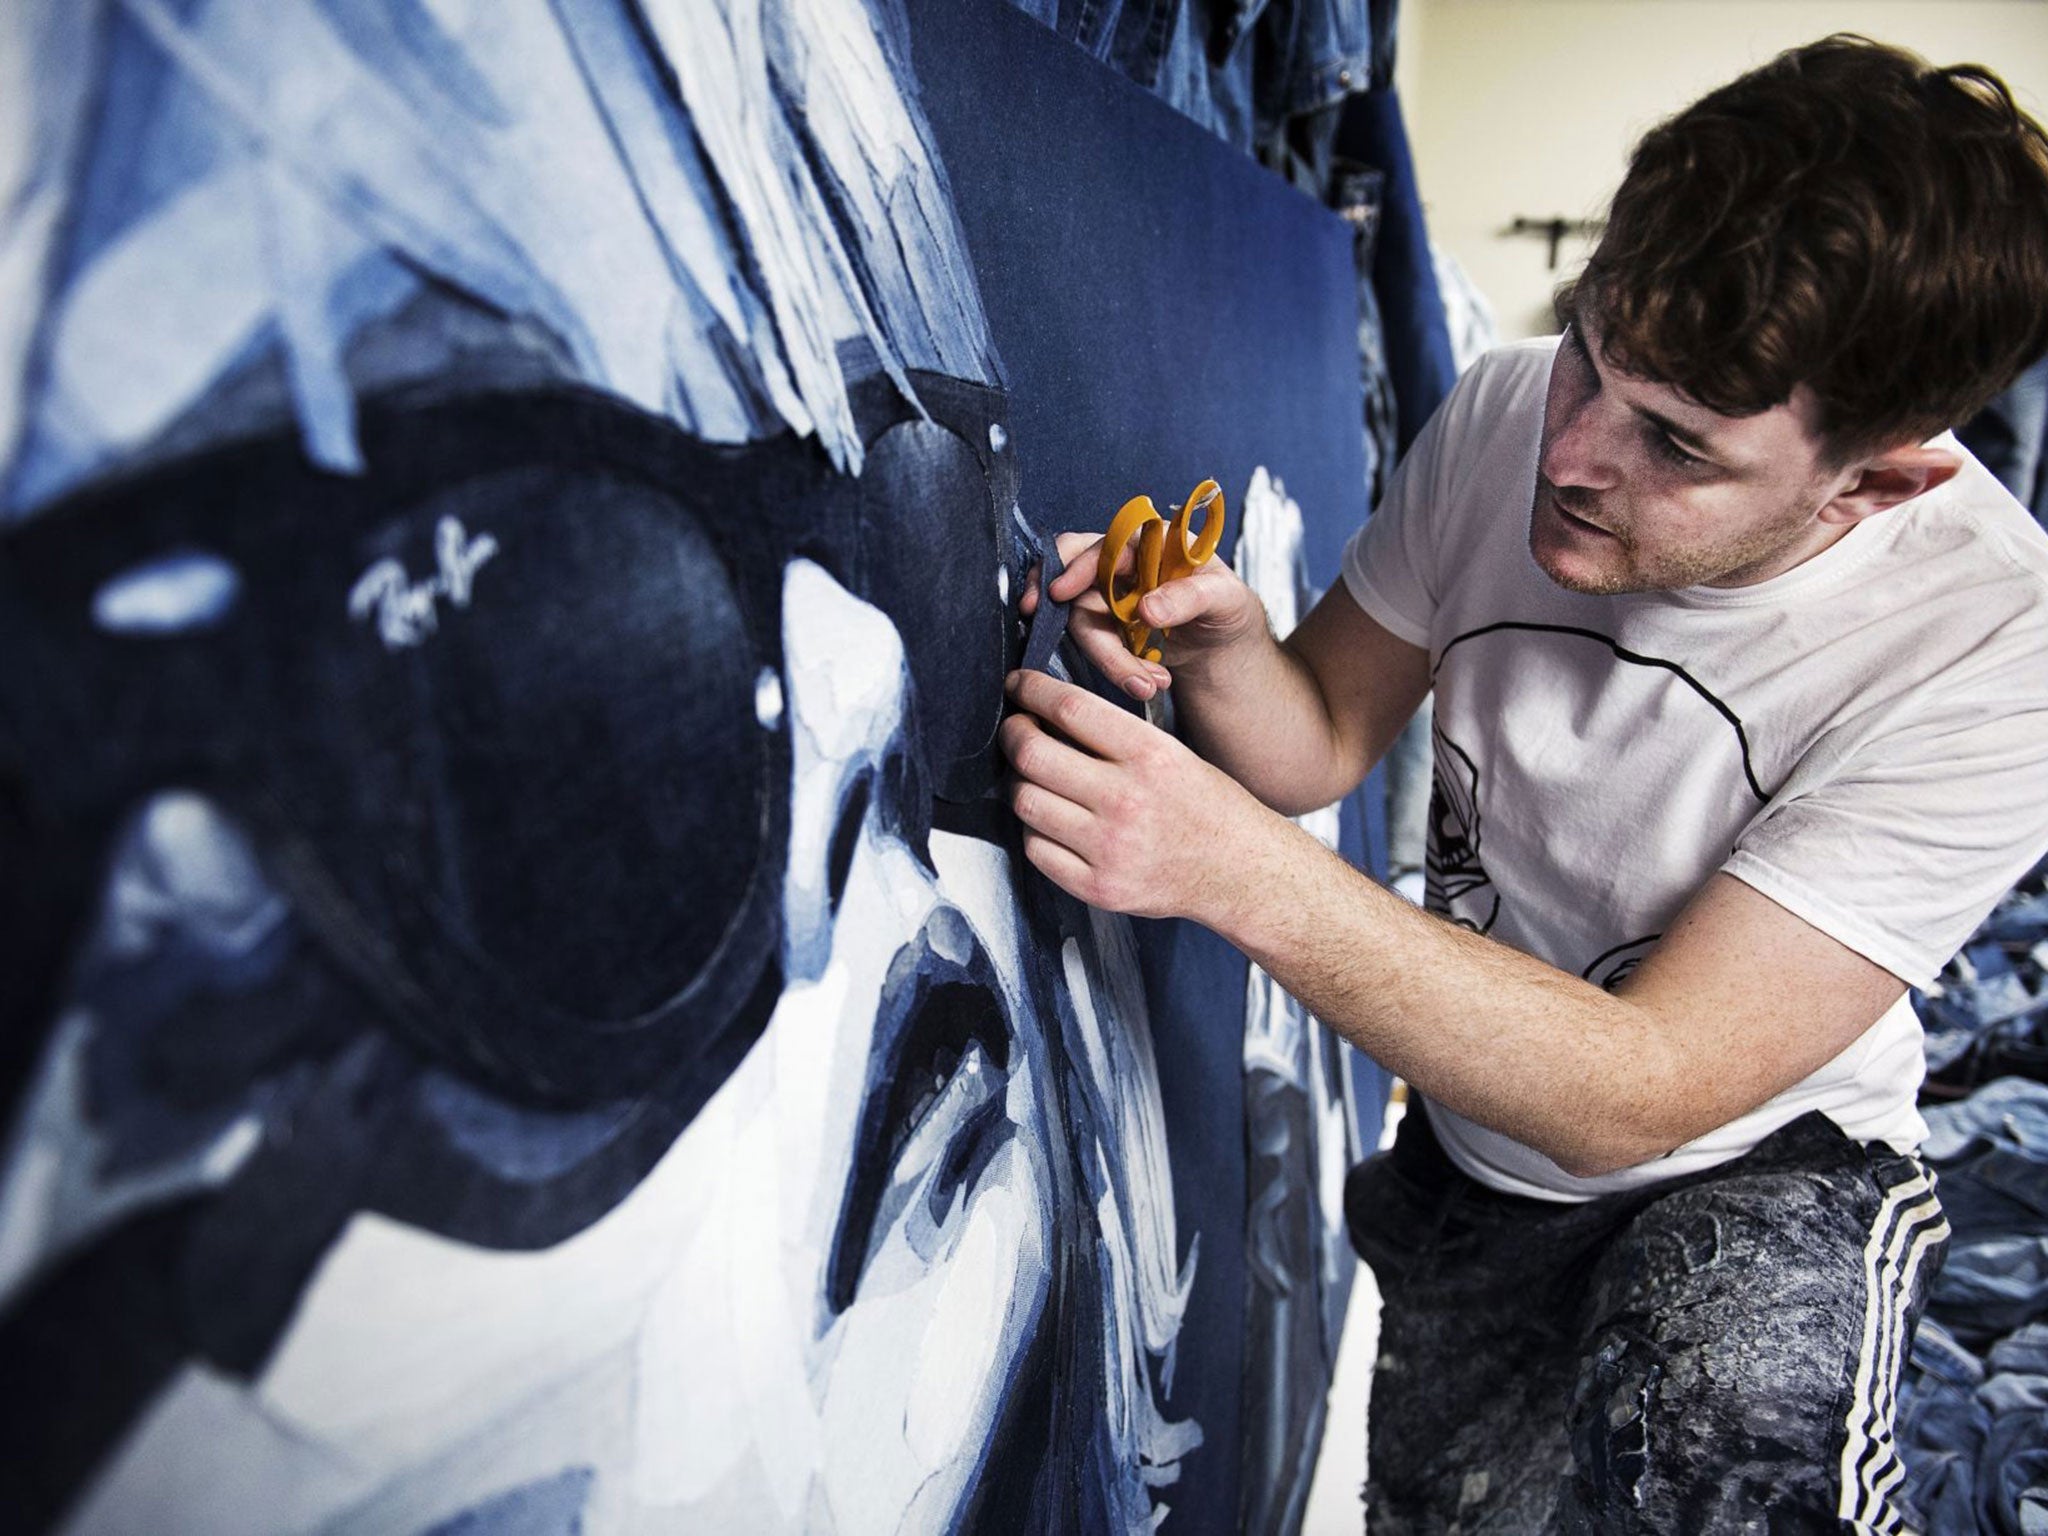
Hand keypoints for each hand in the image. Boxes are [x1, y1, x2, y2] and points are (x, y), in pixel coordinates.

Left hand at [999, 668, 1273, 924]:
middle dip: (1013, 734)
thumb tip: (1047, 711)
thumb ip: (1113, 734)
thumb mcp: (1171, 752)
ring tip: (1033, 778)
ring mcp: (1110, 848)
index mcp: (1149, 755)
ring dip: (1020, 783)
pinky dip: (1035, 830)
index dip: (1031, 690)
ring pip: (1026, 802)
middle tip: (1015, 730)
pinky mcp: (1099, 887)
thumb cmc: (1206, 806)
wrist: (1240, 871)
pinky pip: (1035, 849)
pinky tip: (1051, 821)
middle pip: (1034, 755)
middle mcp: (1126, 800)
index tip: (1017, 685)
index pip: (1070, 708)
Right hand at [1019, 530, 1267, 703]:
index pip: (1103, 543)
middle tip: (1033, 615)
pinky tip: (1147, 682)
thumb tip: (1147, 608)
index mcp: (1151, 541)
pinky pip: (1094, 646)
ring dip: (1109, 658)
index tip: (1059, 592)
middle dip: (1050, 597)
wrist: (1225, 646)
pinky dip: (1116, 669)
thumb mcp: (1226, 599)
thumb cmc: (1229, 608)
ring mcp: (1109, 598)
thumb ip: (1190, 598)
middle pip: (1073, 574)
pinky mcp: (1106, 629)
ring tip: (1148, 685)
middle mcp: (1122, 564)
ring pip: (1081, 621)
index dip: (1076, 565)